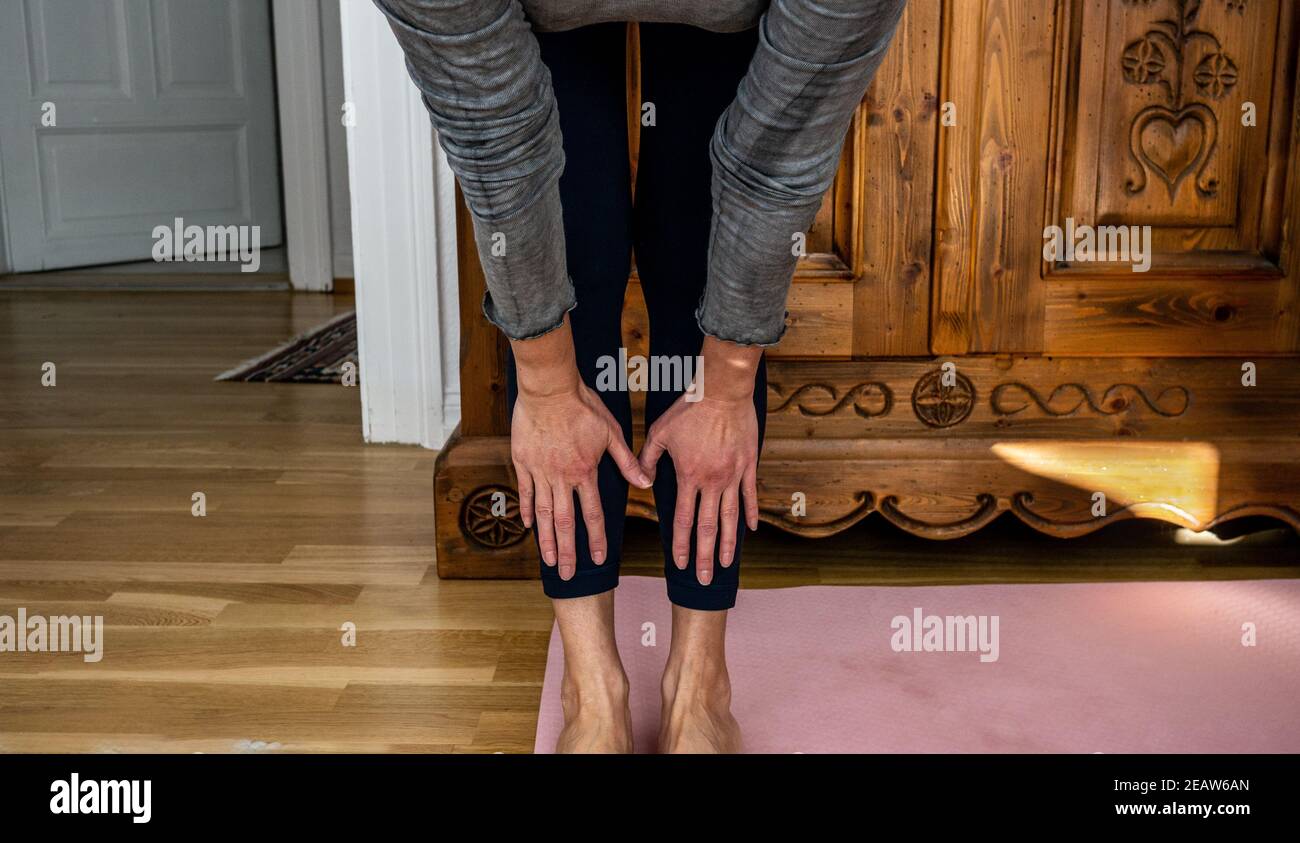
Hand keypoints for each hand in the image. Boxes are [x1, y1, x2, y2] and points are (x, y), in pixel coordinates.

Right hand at [510, 319, 650, 579]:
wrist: (549, 387)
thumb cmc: (583, 405)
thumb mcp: (612, 432)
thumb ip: (627, 461)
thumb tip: (647, 483)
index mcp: (585, 472)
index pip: (592, 514)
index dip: (595, 539)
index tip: (597, 560)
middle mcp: (561, 477)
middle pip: (564, 523)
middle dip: (568, 551)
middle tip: (568, 575)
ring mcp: (540, 471)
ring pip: (541, 513)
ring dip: (546, 540)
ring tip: (549, 560)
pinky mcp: (522, 462)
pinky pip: (524, 492)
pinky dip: (526, 511)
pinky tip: (528, 526)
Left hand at [637, 338, 761, 585]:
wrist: (722, 391)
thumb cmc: (688, 409)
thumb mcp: (659, 432)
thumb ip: (647, 459)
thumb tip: (641, 482)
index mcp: (688, 476)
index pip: (684, 519)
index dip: (682, 544)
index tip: (680, 564)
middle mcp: (712, 482)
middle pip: (708, 527)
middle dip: (705, 556)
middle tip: (704, 579)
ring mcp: (732, 475)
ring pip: (731, 518)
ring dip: (728, 544)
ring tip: (726, 564)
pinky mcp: (748, 465)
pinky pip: (750, 495)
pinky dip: (751, 514)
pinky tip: (752, 531)